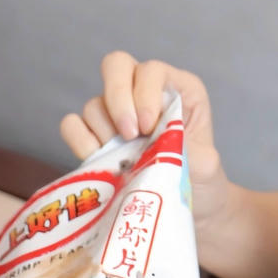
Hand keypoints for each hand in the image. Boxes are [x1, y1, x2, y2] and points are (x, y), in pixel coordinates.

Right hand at [61, 53, 233, 237]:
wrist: (191, 210)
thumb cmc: (202, 180)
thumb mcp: (205, 164)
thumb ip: (184, 148)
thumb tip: (154, 144)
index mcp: (177, 90)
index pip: (151, 70)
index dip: (145, 93)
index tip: (150, 127)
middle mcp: (143, 95)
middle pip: (115, 67)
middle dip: (118, 99)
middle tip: (129, 135)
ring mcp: (117, 115)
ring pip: (94, 104)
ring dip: (105, 132)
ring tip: (124, 160)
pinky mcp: (97, 139)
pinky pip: (72, 125)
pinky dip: (79, 140)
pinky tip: (96, 159)